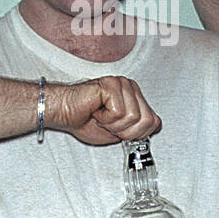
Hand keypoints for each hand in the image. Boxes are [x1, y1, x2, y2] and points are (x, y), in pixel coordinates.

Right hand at [43, 77, 161, 145]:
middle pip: (147, 120)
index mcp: (135, 96)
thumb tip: (154, 128)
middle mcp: (130, 87)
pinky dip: (106, 119)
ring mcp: (122, 84)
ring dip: (114, 125)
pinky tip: (96, 111)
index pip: (154, 121)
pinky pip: (119, 112)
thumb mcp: (118, 131)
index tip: (118, 129)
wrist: (63, 113)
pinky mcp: (112, 85)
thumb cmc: (84, 119)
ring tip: (101, 116)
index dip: (136, 133)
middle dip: (126, 130)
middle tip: (108, 124)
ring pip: (134, 117)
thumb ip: (138, 129)